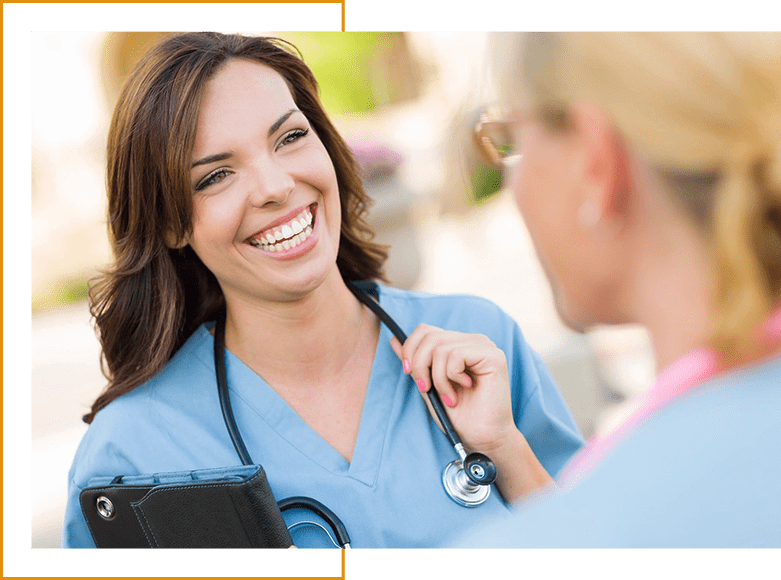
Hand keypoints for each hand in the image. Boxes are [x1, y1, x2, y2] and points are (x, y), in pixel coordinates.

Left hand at [390, 324, 515, 453]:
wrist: (481, 437)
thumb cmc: (458, 415)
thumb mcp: (428, 385)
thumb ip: (415, 362)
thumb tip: (394, 339)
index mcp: (458, 344)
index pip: (425, 330)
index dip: (410, 349)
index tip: (409, 373)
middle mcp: (472, 340)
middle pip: (430, 336)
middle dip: (419, 365)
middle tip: (426, 388)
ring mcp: (484, 346)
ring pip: (441, 347)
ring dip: (437, 377)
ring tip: (448, 396)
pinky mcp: (493, 356)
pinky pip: (457, 355)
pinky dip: (451, 376)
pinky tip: (464, 389)